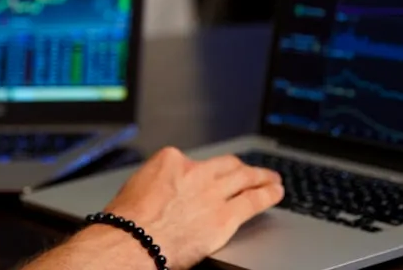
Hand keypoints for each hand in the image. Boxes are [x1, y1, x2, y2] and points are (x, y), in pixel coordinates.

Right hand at [102, 147, 283, 269]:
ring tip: (271, 178)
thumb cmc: (127, 222)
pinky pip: (253, 201)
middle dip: (239, 167)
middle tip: (250, 170)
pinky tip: (276, 192)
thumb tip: (162, 195)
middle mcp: (195, 172)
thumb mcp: (136, 189)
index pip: (193, 162)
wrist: (132, 240)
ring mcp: (212, 193)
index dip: (202, 172)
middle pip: (225, 165)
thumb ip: (157, 186)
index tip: (206, 177)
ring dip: (260, 176)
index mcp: (170, 161)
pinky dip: (268, 194)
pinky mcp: (224, 216)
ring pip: (244, 179)